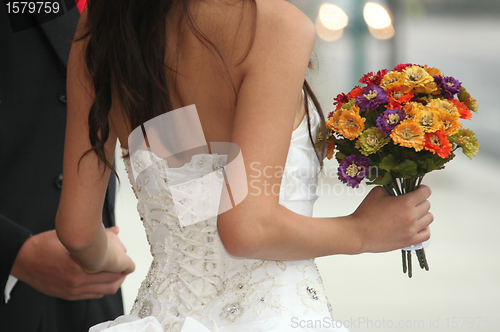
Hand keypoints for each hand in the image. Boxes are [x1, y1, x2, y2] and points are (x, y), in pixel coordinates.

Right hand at [11, 228, 131, 300]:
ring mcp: (73, 289)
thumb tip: (114, 231)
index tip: (129, 260)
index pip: (113, 268)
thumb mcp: (71, 235)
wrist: (23, 259)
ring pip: (105, 290)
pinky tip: (104, 280)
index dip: (125, 264)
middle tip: (125, 266)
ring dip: (114, 282)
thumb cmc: (45, 245)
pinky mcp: (69, 295)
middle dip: (122, 273)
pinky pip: (93, 295)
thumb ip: (96, 234)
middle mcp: (78, 279)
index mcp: (79, 264)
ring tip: (118, 273)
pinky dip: (102, 288)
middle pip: (112, 281)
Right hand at [351, 185, 432, 253]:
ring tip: (413, 214)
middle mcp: (411, 216)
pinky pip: (426, 234)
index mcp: (405, 203)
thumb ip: (390, 188)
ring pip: (429, 218)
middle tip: (411, 202)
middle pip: (427, 205)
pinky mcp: (409, 241)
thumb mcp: (377, 193)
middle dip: (420, 201)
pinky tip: (416, 226)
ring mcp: (411, 230)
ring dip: (423, 214)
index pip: (426, 192)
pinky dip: (424, 228)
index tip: (417, 190)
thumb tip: (397, 188)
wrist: (358, 233)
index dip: (421, 189)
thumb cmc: (365, 214)